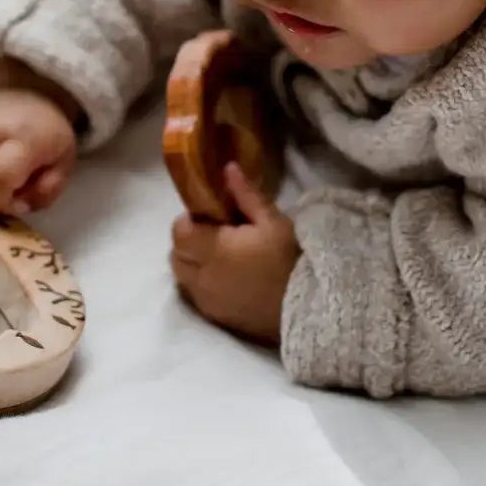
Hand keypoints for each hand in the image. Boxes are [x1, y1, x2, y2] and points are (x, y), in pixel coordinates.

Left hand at [170, 162, 298, 345]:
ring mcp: (207, 301)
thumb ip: (246, 195)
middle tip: (215, 235)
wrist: (310, 308)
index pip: (179, 231)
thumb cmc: (290, 260)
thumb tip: (227, 168)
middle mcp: (202, 277)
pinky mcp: (216, 317)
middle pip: (175, 255)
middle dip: (188, 242)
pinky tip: (227, 279)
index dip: (190, 220)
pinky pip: (196, 297)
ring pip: (183, 277)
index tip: (212, 217)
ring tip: (220, 257)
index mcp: (213, 250)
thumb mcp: (273, 222)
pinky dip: (202, 284)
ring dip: (192, 264)